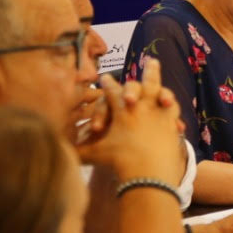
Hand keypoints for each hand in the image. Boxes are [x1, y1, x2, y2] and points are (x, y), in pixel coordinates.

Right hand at [76, 59, 183, 184]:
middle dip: (146, 72)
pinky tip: (170, 102)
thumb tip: (59, 153)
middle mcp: (140, 106)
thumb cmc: (119, 162)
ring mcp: (158, 112)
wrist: (148, 172)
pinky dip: (170, 105)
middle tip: (151, 60)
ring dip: (159, 82)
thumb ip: (78, 151)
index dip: (108, 85)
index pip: (111, 93)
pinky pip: (173, 109)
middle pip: (141, 84)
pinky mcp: (171, 122)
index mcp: (121, 111)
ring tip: (162, 74)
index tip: (105, 77)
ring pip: (159, 91)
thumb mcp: (95, 156)